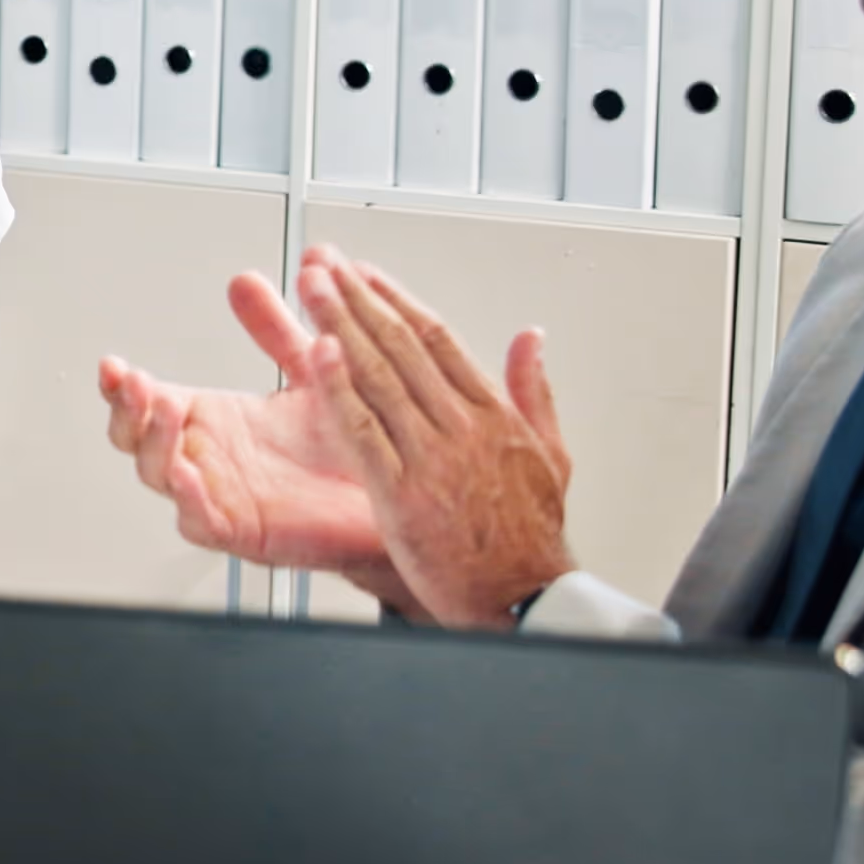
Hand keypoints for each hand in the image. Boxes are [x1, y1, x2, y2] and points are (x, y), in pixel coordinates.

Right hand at [97, 266, 413, 610]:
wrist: (395, 493)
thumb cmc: (351, 446)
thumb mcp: (312, 371)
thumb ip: (276, 329)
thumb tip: (249, 282)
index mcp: (211, 420)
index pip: (145, 401)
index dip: (120, 386)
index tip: (113, 365)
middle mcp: (206, 457)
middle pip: (134, 439)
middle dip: (126, 410)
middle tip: (131, 383)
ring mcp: (218, 495)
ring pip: (158, 475)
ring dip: (153, 443)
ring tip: (163, 410)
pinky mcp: (241, 531)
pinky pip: (199, 520)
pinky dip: (189, 500)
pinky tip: (188, 475)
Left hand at [294, 253, 577, 629]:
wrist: (525, 599)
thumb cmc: (533, 537)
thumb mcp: (551, 456)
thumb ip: (534, 392)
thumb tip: (532, 337)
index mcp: (494, 415)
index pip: (438, 340)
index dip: (395, 301)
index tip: (364, 273)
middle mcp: (462, 427)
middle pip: (401, 346)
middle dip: (358, 300)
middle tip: (324, 263)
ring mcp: (432, 458)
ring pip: (379, 376)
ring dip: (341, 326)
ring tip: (312, 286)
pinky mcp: (403, 493)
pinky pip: (364, 432)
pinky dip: (339, 389)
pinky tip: (317, 354)